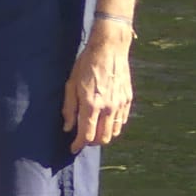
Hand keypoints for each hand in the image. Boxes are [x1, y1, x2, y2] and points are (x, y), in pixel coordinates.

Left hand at [62, 24, 134, 152]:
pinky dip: (113, 125)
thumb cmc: (86, 64)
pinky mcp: (128, 100)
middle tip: (82, 137)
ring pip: (114, 132)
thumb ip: (69, 108)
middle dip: (91, 142)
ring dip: (103, 135)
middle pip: (102, 138)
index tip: (72, 147)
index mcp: (91, 104)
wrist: (109, 48)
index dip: (78, 144)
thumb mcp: (71, 84)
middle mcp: (108, 108)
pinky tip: (105, 119)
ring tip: (94, 129)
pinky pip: (122, 121)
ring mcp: (120, 105)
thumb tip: (68, 128)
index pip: (86, 135)